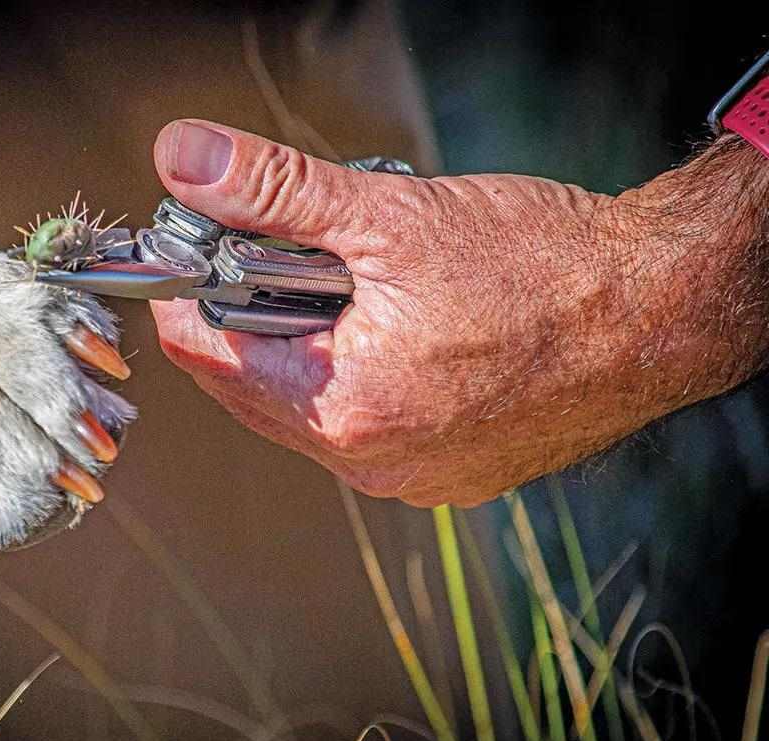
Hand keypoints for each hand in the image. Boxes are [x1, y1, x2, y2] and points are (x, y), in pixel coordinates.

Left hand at [150, 120, 768, 504]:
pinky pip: (363, 426)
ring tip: (356, 286)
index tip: (195, 248)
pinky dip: (356, 376)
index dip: (185, 292)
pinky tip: (398, 330)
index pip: (204, 358)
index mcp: (342, 406)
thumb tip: (188, 163)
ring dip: (305, 344)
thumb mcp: (391, 213)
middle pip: (250, 387)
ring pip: (306, 408)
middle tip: (284, 253)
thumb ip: (275, 191)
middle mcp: (369, 461)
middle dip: (250, 314)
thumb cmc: (544, 268)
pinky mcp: (446, 474)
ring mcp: (410, 476)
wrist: (657, 312)